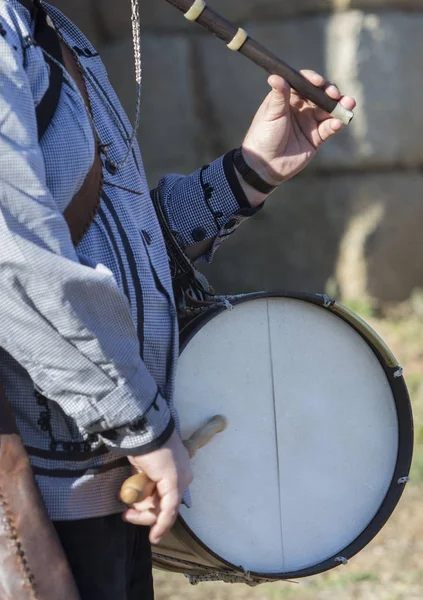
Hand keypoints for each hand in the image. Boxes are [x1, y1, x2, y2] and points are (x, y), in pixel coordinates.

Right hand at [122, 430, 192, 543]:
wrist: (145, 430)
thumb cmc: (142, 443)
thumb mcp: (144, 466)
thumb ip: (146, 482)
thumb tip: (138, 498)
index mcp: (179, 469)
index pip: (168, 497)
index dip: (152, 509)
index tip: (134, 515)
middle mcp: (184, 476)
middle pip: (165, 505)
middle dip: (144, 513)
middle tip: (127, 516)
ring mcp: (180, 480)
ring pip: (162, 509)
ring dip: (142, 510)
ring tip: (129, 504)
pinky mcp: (174, 485)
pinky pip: (168, 510)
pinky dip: (161, 524)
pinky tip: (154, 537)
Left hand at [240, 71, 355, 204]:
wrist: (265, 164)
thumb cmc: (263, 136)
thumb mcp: (271, 114)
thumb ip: (278, 95)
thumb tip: (275, 75)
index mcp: (289, 98)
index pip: (305, 84)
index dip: (313, 80)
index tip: (318, 82)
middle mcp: (301, 108)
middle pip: (320, 95)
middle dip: (331, 92)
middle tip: (335, 94)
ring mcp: (310, 123)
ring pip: (329, 111)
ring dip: (339, 106)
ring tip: (348, 104)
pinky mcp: (316, 138)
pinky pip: (329, 128)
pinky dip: (335, 124)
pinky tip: (337, 123)